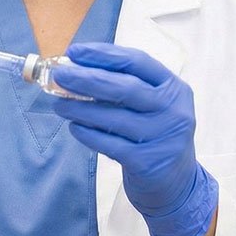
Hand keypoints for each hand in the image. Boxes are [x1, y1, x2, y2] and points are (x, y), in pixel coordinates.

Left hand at [52, 42, 217, 235]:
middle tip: (60, 75)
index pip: (137, 61)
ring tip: (59, 104)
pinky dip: (88, 134)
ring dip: (80, 108)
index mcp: (173, 88)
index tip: (74, 51)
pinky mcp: (147, 162)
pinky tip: (74, 127)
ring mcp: (162, 137)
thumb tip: (77, 70)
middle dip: (87, 79)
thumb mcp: (153, 106)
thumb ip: (125, 87)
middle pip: (125, 88)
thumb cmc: (155, 135)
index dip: (103, 54)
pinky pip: (109, 144)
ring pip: (113, 117)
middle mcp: (173, 110)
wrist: (177, 184)